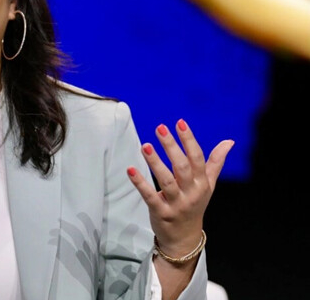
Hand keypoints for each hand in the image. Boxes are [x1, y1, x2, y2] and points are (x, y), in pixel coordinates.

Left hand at [127, 119, 232, 258]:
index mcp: (202, 183)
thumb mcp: (208, 185)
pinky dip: (140, 183)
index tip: (179, 122)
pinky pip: (150, 196)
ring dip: (155, 162)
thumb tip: (229, 142)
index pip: (197, 158)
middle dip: (172, 146)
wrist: (185, 238)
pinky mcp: (161, 212)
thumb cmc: (195, 205)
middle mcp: (191, 192)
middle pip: (182, 167)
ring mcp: (177, 204)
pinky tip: (130, 169)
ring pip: (166, 180)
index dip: (189, 140)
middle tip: (160, 128)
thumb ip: (215, 163)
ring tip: (145, 145)